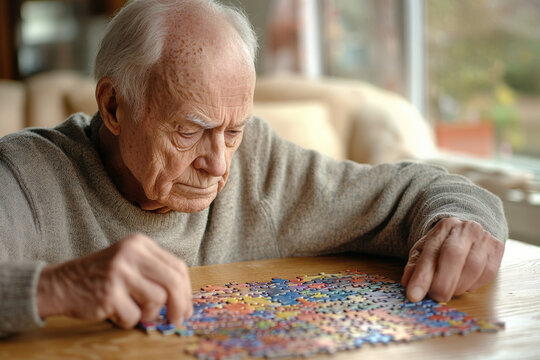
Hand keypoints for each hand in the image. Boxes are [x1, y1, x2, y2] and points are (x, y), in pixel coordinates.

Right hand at [37, 233, 191, 327]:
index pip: (177, 266)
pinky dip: (128, 320)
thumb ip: (156, 273)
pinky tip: (115, 312)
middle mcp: (131, 253)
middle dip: (180, 305)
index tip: (187, 307)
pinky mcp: (108, 293)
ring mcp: (119, 272)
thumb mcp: (130, 262)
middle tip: (177, 320)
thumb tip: (185, 299)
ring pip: (156, 300)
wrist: (61, 283)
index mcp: (140, 243)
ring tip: (132, 309)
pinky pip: (134, 315)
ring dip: (148, 314)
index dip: (186, 290)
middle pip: (172, 282)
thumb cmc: (103, 277)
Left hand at [401, 217, 503, 301]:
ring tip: (448, 292)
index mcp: (443, 227)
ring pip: (473, 266)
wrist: (469, 232)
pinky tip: (464, 285)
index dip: (422, 276)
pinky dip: (473, 284)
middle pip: (454, 255)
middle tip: (435, 298)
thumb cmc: (444, 245)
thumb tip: (407, 284)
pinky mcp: (497, 250)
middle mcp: (465, 229)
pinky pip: (487, 273)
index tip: (413, 295)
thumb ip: (415, 266)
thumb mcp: (425, 251)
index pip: (430, 252)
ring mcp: (484, 238)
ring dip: (458, 286)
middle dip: (442, 282)